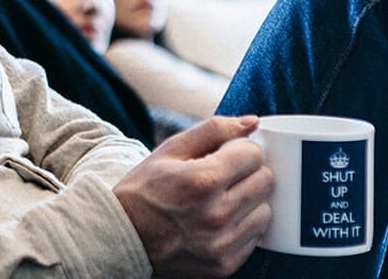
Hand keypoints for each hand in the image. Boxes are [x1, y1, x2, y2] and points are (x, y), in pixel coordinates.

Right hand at [112, 115, 271, 277]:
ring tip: (222, 200)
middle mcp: (215, 215)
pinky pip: (255, 238)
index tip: (227, 155)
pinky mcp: (224, 265)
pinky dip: (242, 226)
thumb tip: (252, 122)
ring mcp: (221, 244)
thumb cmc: (145, 189)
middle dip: (248, 173)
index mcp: (202, 180)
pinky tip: (219, 221)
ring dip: (249, 201)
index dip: (240, 150)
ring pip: (265, 211)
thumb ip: (213, 130)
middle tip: (225, 176)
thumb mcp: (170, 150)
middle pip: (265, 181)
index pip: (253, 154)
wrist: (122, 237)